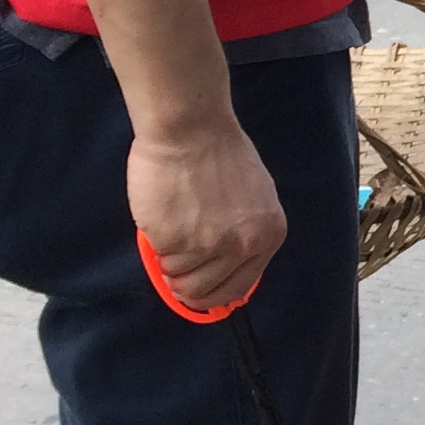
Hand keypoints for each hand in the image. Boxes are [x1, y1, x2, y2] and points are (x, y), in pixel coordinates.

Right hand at [127, 119, 284, 310]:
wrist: (191, 129)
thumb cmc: (219, 153)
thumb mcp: (254, 198)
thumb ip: (245, 234)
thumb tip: (226, 269)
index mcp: (268, 235)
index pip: (239, 288)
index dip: (213, 295)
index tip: (197, 293)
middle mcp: (243, 245)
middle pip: (204, 292)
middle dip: (183, 283)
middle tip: (172, 263)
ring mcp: (208, 245)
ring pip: (178, 278)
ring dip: (169, 259)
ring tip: (172, 224)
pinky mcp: (174, 240)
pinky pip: (159, 258)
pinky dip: (156, 243)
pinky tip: (163, 214)